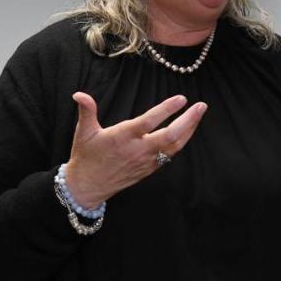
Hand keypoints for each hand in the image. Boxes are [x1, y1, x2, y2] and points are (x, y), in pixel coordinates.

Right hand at [64, 92, 206, 208]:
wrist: (88, 186)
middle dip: (188, 120)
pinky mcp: (149, 168)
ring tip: (199, 114)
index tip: (181, 99)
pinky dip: (181, 141)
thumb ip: (87, 110)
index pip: (149, 121)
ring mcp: (146, 161)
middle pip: (170, 135)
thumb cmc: (86, 156)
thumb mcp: (84, 131)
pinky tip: (187, 131)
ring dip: (189, 130)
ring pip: (174, 146)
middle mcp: (138, 149)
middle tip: (202, 106)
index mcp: (123, 137)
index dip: (166, 110)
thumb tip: (78, 94)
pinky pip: (170, 154)